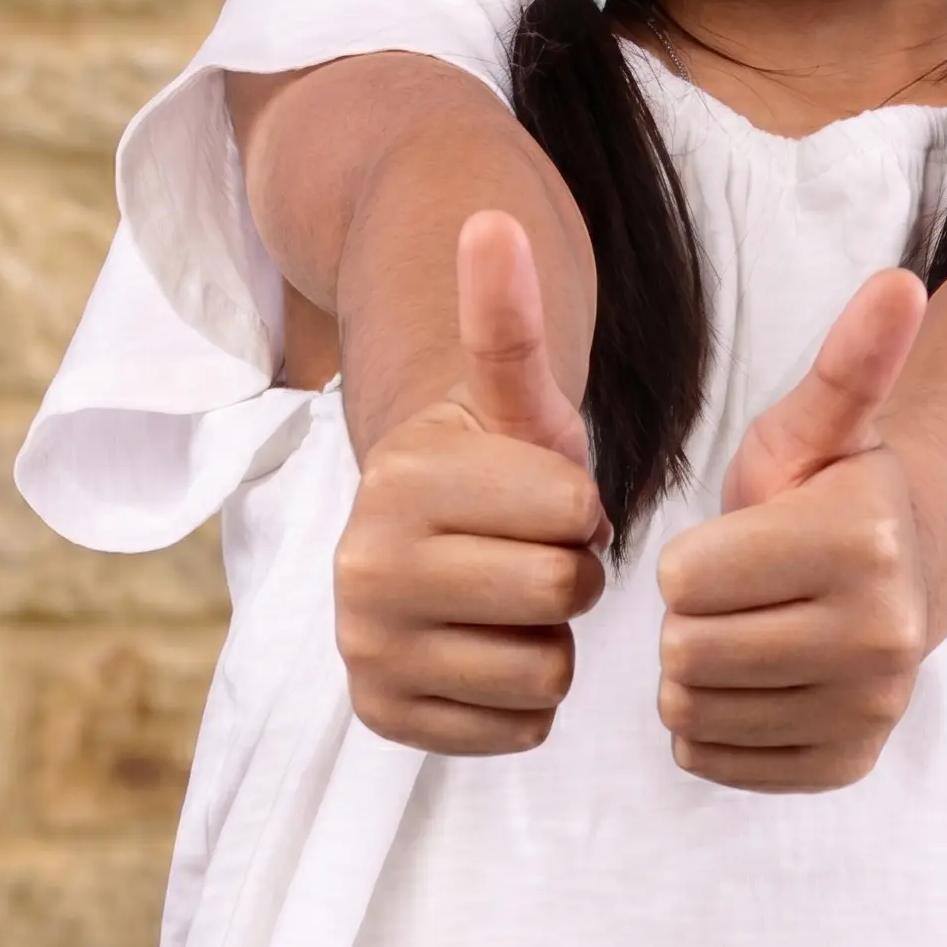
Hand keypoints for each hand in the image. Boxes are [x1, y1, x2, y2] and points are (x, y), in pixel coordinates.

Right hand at [333, 209, 608, 753]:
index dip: (581, 504)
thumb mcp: (517, 393)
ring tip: (512, 597)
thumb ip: (506, 316)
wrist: (434, 534)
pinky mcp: (382, 717)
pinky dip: (527, 696)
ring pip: (545, 669)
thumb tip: (490, 218)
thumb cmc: (496, 461)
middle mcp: (365, 569)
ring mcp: (367, 650)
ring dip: (551, 637)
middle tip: (533, 548)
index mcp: (403, 479)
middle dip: (570, 570)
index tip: (544, 494)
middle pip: (561, 592)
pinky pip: (521, 727)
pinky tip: (495, 647)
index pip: (574, 511)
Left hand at [656, 267, 928, 792]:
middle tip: (732, 587)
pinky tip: (752, 677)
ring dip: (695, 671)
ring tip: (742, 626)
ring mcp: (871, 706)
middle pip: (687, 650)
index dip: (689, 555)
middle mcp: (881, 632)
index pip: (686, 578)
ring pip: (693, 711)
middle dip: (688, 615)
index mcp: (861, 538)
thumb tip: (900, 281)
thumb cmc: (830, 486)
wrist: (899, 572)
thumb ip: (849, 359)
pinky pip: (713, 757)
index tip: (732, 538)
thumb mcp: (822, 420)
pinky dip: (712, 723)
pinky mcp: (848, 760)